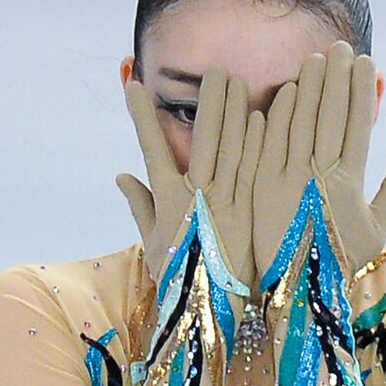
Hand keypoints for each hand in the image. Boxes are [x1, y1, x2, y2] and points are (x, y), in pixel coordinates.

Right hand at [118, 67, 263, 290]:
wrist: (211, 315)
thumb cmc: (180, 279)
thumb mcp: (154, 244)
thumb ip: (140, 205)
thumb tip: (121, 176)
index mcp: (168, 202)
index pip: (152, 148)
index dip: (143, 115)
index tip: (134, 84)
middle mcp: (196, 198)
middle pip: (204, 139)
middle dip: (208, 103)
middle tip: (213, 70)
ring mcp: (226, 204)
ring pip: (233, 148)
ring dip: (236, 112)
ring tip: (238, 81)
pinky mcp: (251, 214)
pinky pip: (256, 170)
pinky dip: (259, 142)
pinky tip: (263, 115)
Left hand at [254, 40, 385, 279]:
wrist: (299, 292)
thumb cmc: (340, 262)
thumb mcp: (376, 230)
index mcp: (351, 182)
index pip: (358, 124)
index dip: (361, 91)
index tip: (365, 63)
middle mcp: (321, 175)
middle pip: (329, 115)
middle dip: (336, 78)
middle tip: (340, 48)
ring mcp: (289, 178)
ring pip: (300, 122)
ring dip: (309, 87)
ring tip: (315, 60)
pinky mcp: (262, 185)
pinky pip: (270, 141)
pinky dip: (279, 114)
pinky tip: (287, 91)